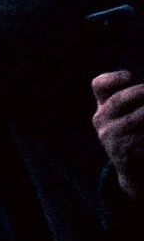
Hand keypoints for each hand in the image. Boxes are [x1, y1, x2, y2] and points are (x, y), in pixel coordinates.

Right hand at [94, 72, 143, 199]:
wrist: (131, 165)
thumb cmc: (134, 131)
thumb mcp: (130, 112)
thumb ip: (137, 99)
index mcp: (103, 105)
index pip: (100, 85)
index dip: (113, 78)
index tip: (130, 75)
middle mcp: (101, 119)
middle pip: (117, 100)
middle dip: (137, 92)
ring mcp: (109, 137)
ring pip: (132, 120)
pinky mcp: (121, 153)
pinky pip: (139, 139)